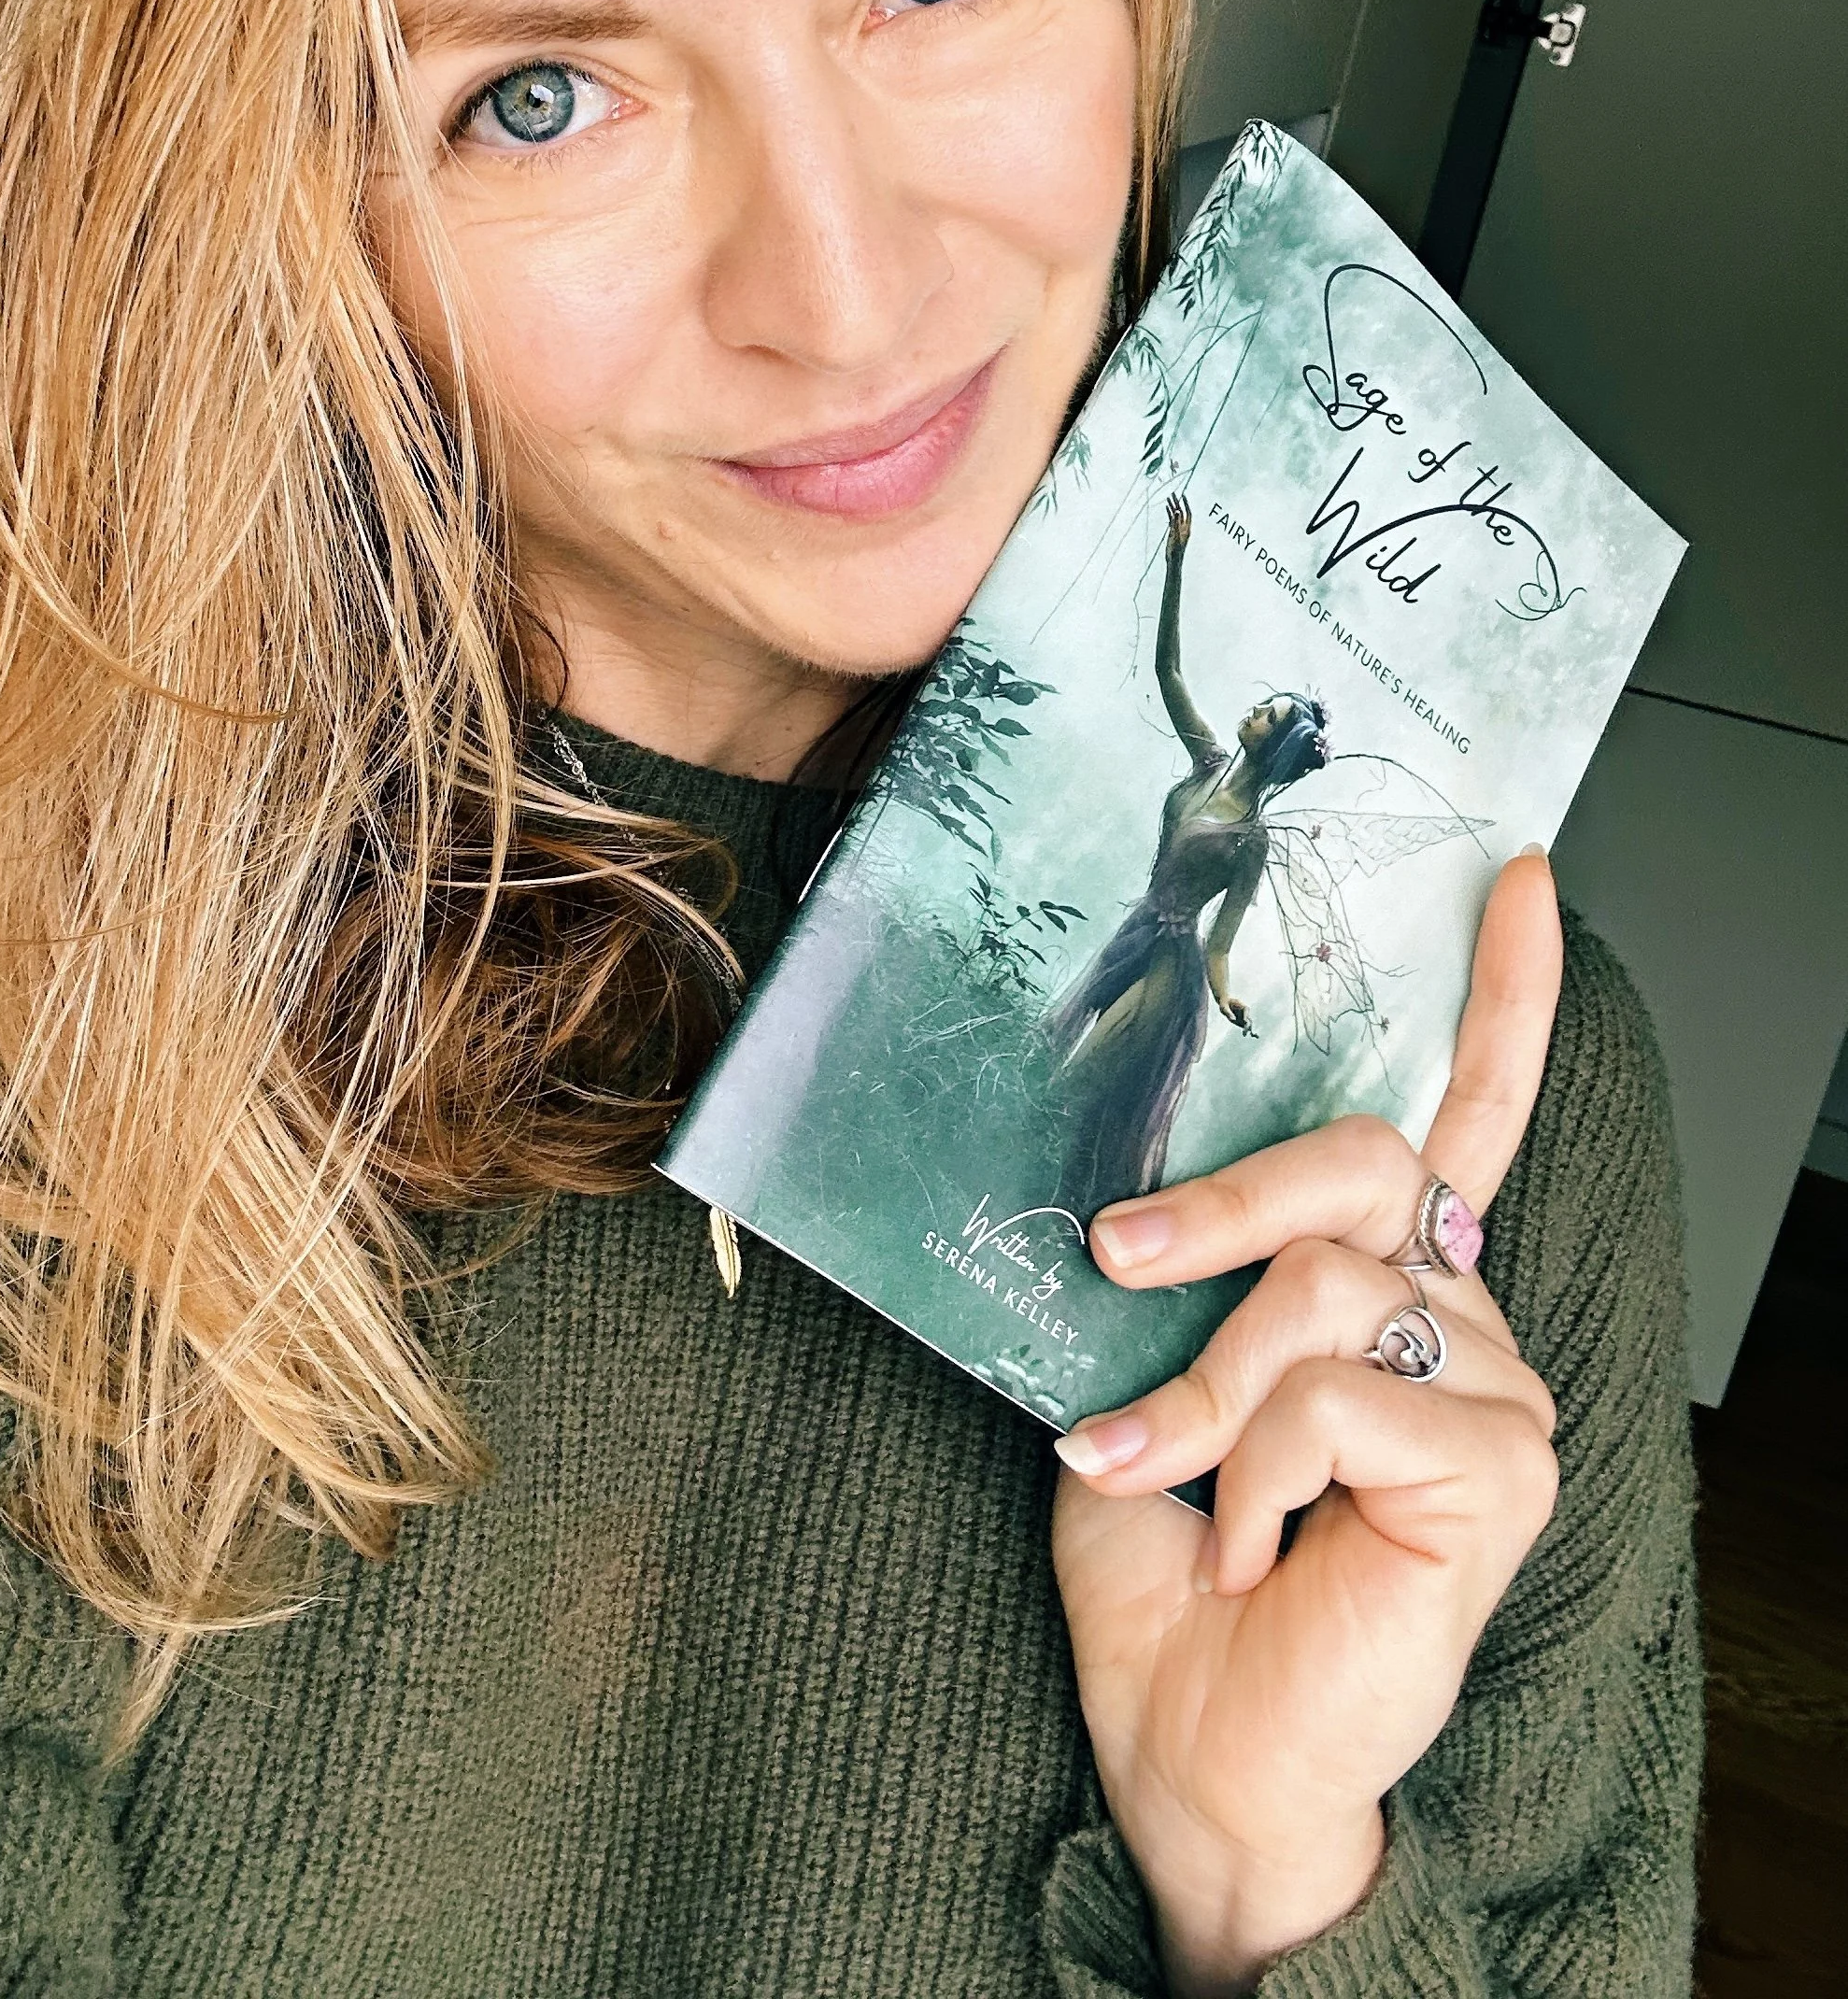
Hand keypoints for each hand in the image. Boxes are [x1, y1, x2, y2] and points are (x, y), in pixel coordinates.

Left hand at [1050, 852, 1561, 1997]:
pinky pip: (1338, 1396)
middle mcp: (1457, 1312)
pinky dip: (1252, 1468)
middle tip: (1115, 1255)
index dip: (1496, 996)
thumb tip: (1119, 1190)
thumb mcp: (1133, 1385)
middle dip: (1223, 1197)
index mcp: (1382, 1282)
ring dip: (1198, 1389)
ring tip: (1152, 1476)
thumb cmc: (1166, 1574)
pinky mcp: (1500, 1467)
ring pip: (1321, 1286)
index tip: (1510, 875)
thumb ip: (1163, 1286)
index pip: (1461, 1115)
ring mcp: (1493, 1386)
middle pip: (1358, 1160)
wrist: (1194, 1749)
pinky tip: (1253, 1551)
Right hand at [1166, 493, 1191, 551]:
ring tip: (1168, 498)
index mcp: (1187, 528)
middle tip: (1173, 494)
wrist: (1173, 560)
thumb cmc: (1175, 550)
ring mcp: (1178, 529)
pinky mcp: (1173, 531)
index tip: (1183, 495)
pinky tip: (1167, 508)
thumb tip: (1176, 511)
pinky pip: (1172, 520)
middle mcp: (1184, 527)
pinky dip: (1170, 514)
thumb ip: (1175, 523)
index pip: (1187, 513)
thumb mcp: (1175, 535)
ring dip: (1172, 507)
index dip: (1185, 504)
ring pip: (1176, 515)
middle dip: (1177, 503)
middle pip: (1181, 512)